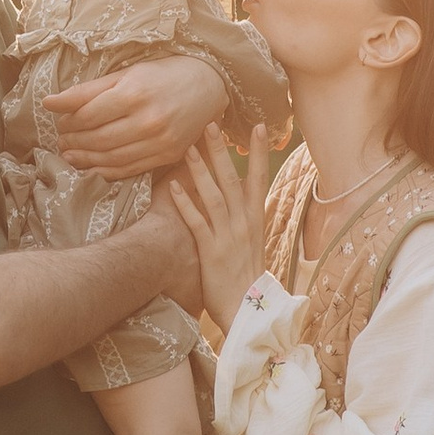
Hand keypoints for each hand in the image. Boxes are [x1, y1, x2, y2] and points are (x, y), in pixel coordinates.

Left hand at [50, 52, 228, 176]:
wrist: (209, 86)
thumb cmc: (163, 75)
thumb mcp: (126, 74)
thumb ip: (88, 90)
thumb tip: (49, 102)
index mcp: (134, 94)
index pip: (87, 116)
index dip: (67, 121)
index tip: (58, 119)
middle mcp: (148, 120)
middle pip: (97, 139)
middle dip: (73, 141)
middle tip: (61, 139)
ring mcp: (160, 142)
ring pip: (111, 158)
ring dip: (85, 159)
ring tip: (70, 154)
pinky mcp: (168, 156)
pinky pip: (129, 170)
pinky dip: (106, 171)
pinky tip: (93, 166)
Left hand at [173, 126, 268, 332]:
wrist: (249, 311)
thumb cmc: (247, 277)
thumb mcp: (253, 242)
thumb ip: (246, 218)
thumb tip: (241, 195)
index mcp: (256, 218)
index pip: (259, 177)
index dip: (259, 152)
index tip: (259, 126)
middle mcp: (244, 223)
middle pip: (232, 179)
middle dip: (221, 150)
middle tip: (212, 123)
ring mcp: (228, 236)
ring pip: (213, 195)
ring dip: (200, 169)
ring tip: (187, 146)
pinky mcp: (211, 250)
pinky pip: (197, 222)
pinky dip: (186, 203)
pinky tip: (174, 186)